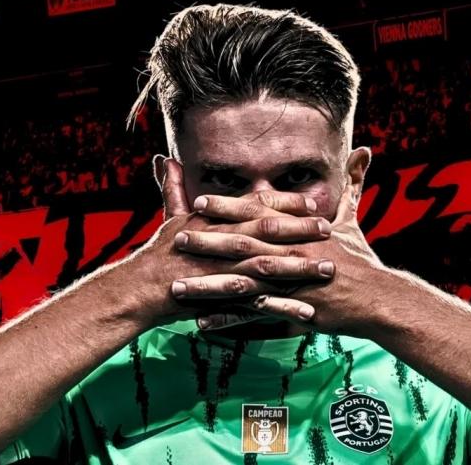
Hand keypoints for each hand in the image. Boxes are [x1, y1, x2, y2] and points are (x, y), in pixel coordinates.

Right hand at [119, 156, 336, 329]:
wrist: (140, 289)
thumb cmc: (157, 253)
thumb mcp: (168, 216)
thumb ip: (172, 187)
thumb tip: (163, 159)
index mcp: (216, 220)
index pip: (257, 205)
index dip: (286, 204)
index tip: (312, 204)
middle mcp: (223, 241)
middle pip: (269, 232)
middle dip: (302, 231)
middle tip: (330, 230)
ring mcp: (225, 270)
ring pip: (270, 266)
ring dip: (301, 269)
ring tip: (329, 270)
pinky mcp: (224, 299)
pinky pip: (260, 303)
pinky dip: (285, 309)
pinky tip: (309, 313)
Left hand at [174, 184, 391, 336]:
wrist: (378, 297)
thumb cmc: (361, 259)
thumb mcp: (353, 220)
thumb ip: (353, 185)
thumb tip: (365, 150)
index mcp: (297, 231)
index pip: (257, 213)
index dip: (227, 207)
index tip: (199, 202)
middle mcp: (289, 253)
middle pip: (242, 244)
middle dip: (207, 240)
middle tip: (177, 238)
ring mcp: (289, 282)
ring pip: (241, 281)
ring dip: (207, 285)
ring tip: (177, 286)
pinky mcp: (292, 309)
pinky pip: (254, 316)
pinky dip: (229, 320)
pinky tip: (203, 324)